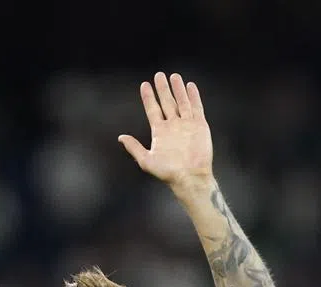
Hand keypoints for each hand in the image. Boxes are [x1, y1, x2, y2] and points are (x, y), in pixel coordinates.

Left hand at [119, 72, 213, 192]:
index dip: (148, 97)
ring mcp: (186, 124)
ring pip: (181, 102)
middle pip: (166, 102)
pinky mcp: (199, 126)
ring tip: (174, 76)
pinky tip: (190, 86)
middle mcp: (173, 126)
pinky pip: (196, 107)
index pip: (152, 109)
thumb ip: (134, 147)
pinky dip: (193, 96)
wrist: (190, 177)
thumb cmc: (168, 172)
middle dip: (162, 89)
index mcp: (160, 132)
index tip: (144, 84)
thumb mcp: (146, 160)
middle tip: (159, 75)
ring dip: (177, 89)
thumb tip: (121, 137)